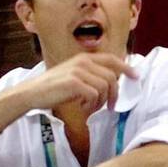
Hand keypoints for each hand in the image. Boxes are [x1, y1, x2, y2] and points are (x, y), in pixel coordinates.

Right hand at [18, 53, 136, 116]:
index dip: (126, 68)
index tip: (136, 76)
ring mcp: (78, 72)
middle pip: (111, 77)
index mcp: (83, 58)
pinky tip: (82, 108)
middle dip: (114, 94)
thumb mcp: (71, 75)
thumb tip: (111, 81)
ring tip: (90, 108)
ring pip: (104, 87)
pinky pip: (94, 95)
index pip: (112, 59)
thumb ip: (89, 74)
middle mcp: (82, 62)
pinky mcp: (74, 83)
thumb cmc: (51, 87)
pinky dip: (91, 105)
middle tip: (110, 107)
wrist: (31, 93)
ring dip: (101, 102)